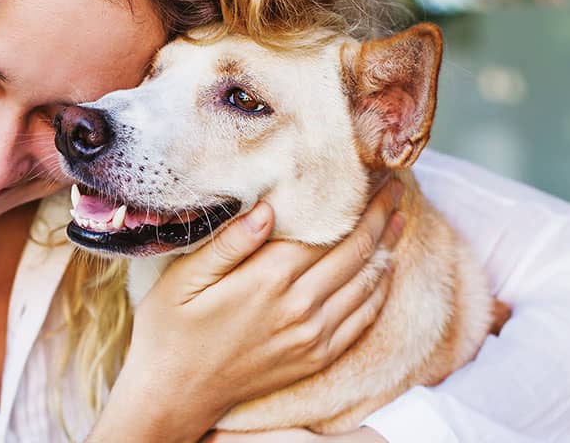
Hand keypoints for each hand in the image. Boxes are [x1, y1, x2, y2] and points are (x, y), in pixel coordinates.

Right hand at [89, 181, 405, 441]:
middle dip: (380, 217)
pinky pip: (363, 319)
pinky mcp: (317, 358)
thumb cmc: (170, 330)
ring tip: (399, 219)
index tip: (370, 176)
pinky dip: (379, 290)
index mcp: (266, 279)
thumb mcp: (183, 278)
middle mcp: (299, 307)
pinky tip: (383, 270)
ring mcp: (313, 336)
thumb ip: (228, 243)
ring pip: (367, 284)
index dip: (355, 202)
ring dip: (387, 248)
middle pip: (355, 252)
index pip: (327, 231)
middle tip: (394, 189)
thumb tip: (269, 208)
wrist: (175, 394)